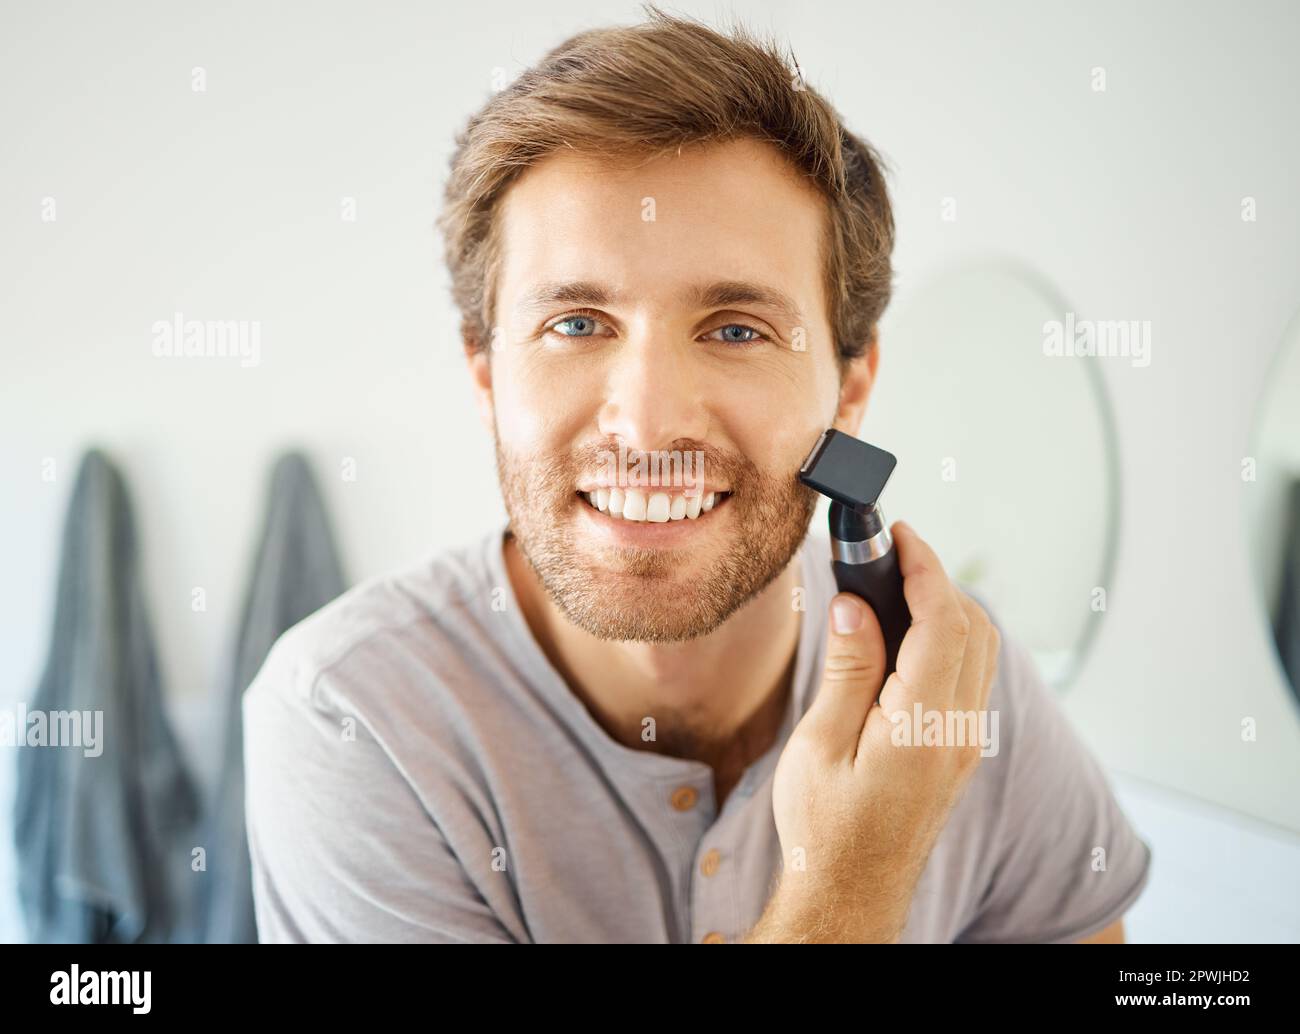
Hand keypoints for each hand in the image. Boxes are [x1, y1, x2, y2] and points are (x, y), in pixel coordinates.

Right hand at [756, 520, 999, 941]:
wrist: (851, 894)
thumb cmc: (824, 828)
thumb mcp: (821, 745)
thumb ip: (848, 670)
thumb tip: (859, 605)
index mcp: (923, 728)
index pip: (943, 622)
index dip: (924, 567)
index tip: (897, 533)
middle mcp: (959, 734)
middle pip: (974, 628)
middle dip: (936, 579)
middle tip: (887, 554)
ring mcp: (966, 745)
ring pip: (980, 651)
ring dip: (947, 607)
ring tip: (894, 587)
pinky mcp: (960, 754)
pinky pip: (972, 677)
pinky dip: (950, 639)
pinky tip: (908, 636)